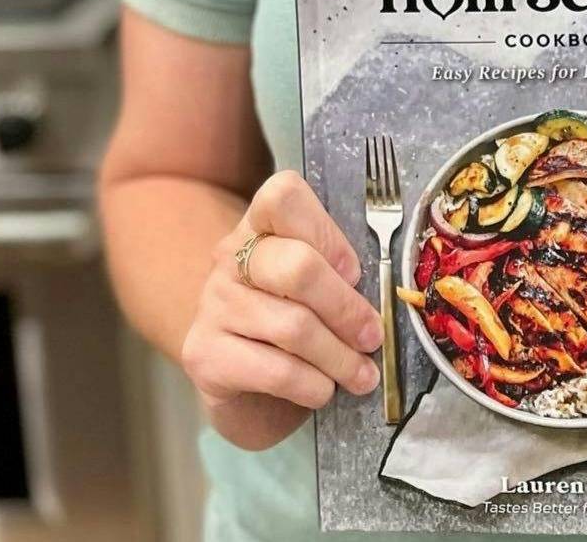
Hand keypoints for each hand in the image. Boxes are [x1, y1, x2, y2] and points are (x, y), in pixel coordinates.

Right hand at [181, 169, 383, 450]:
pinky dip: (312, 385)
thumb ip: (337, 272)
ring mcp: (212, 305)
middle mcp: (229, 257)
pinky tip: (324, 391)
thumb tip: (382, 297)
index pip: (283, 196)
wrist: (236, 379)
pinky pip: (275, 371)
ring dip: (339, 357)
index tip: (354, 272)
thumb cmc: (290, 316)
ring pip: (292, 327)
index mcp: (259, 224)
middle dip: (346, 307)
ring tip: (363, 375)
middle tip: (372, 335)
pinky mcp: (204, 356)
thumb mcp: (313, 283)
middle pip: (296, 267)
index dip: (327, 233)